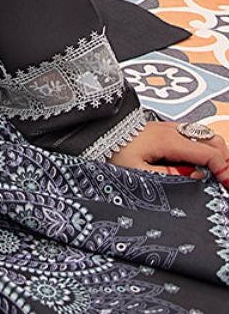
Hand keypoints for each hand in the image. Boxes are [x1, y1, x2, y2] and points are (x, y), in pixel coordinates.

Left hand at [109, 120, 228, 186]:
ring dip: (216, 154)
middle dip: (225, 160)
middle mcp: (173, 130)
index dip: (224, 169)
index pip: (209, 152)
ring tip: (218, 175)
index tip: (227, 185)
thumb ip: (169, 176)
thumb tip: (196, 176)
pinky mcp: (166, 130)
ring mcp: (170, 128)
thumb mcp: (137, 172)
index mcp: (169, 140)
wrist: (97, 132)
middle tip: (226, 181)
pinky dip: (205, 149)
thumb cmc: (111, 151)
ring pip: (205, 136)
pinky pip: (194, 136)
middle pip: (213, 141)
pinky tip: (201, 165)